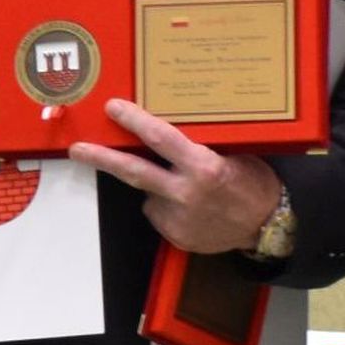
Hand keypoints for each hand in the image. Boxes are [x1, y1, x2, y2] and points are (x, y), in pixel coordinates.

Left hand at [67, 99, 283, 253]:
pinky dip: (166, 205)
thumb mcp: (234, 154)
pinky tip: (190, 205)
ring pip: (148, 193)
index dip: (134, 121)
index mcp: (203, 168)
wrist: (268, 226)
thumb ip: (200, 145)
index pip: (160, 139)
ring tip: (185, 187)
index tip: (113, 108)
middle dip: (101, 159)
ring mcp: (177, 218)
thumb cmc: (253, 183)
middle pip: (133, 171)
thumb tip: (165, 129)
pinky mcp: (175, 235)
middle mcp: (186, 193)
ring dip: (155, 185)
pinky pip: (159, 212)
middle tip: (77, 149)